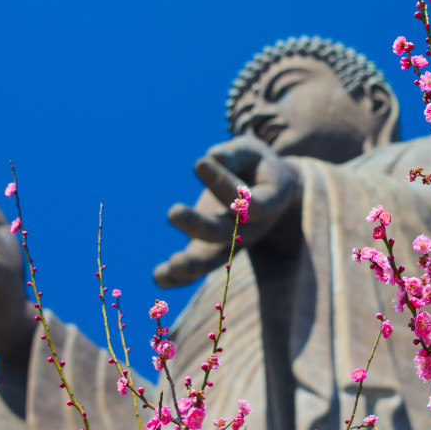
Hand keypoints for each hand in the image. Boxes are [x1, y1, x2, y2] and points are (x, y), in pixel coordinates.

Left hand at [154, 135, 302, 286]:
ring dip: (191, 266)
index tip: (199, 162)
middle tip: (172, 212)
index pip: (249, 202)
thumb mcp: (253, 152)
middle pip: (226, 234)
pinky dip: (179, 277)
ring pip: (213, 259)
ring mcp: (231, 242)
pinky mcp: (211, 247)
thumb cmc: (257, 166)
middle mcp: (250, 229)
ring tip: (170, 266)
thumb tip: (214, 157)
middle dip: (199, 225)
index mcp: (268, 203)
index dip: (224, 185)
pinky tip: (159, 277)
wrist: (271, 191)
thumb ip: (236, 154)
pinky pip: (198, 267)